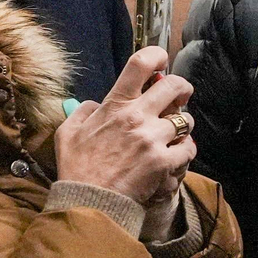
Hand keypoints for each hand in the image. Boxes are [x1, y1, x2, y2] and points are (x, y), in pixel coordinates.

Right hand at [54, 47, 196, 204]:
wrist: (89, 201)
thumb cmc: (77, 167)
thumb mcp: (68, 132)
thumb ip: (83, 111)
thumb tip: (96, 104)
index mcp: (115, 105)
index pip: (140, 64)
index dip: (156, 55)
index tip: (162, 60)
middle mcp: (137, 117)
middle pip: (175, 86)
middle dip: (182, 88)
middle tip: (181, 94)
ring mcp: (153, 139)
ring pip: (186, 120)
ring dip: (183, 126)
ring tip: (174, 134)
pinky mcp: (164, 161)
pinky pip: (188, 148)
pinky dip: (185, 151)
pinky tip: (176, 155)